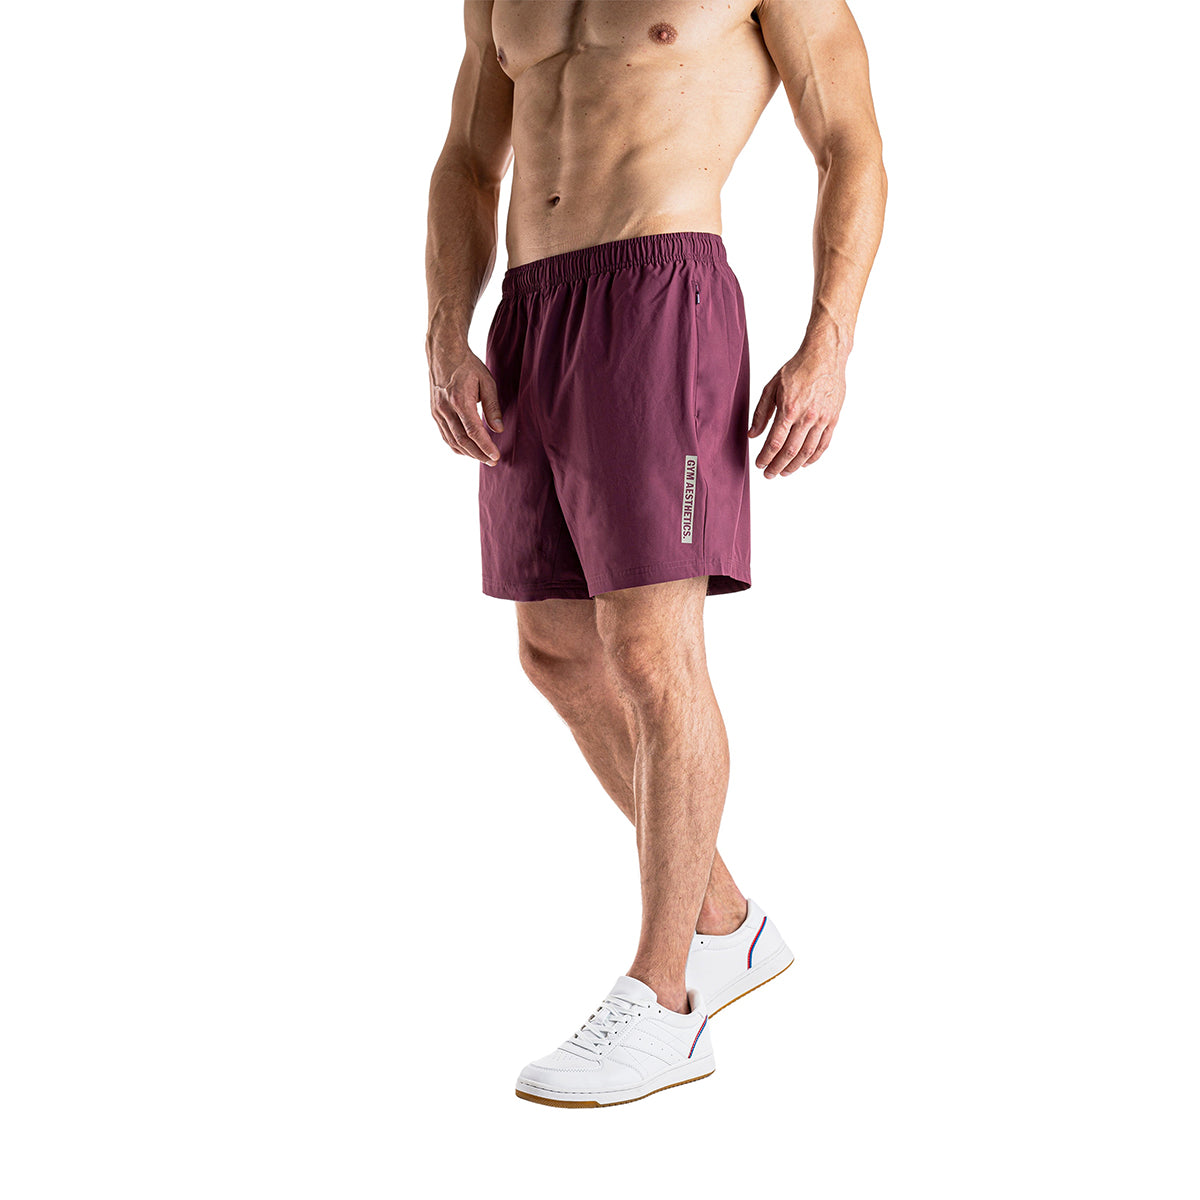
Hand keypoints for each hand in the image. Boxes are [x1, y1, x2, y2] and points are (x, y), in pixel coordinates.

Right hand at [428, 344, 503, 464]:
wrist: (443, 353)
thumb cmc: (468, 365)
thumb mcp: (487, 382)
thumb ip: (493, 407)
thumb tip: (498, 429)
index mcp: (460, 400)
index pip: (473, 431)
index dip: (485, 446)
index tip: (496, 456)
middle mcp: (445, 408)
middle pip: (462, 440)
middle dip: (478, 454)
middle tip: (492, 461)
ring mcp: (437, 412)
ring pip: (452, 441)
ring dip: (468, 453)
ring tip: (483, 458)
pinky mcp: (434, 413)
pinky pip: (445, 435)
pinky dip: (457, 446)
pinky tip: (468, 450)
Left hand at [749, 345, 845, 476]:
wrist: (825, 357)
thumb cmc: (797, 369)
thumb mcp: (772, 387)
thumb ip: (761, 412)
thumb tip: (752, 434)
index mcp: (789, 409)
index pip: (774, 442)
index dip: (765, 457)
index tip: (759, 464)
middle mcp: (806, 417)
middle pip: (790, 451)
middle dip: (777, 466)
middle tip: (769, 474)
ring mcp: (821, 419)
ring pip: (807, 452)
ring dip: (794, 466)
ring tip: (784, 472)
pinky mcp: (833, 419)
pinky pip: (823, 444)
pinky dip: (813, 458)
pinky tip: (804, 463)